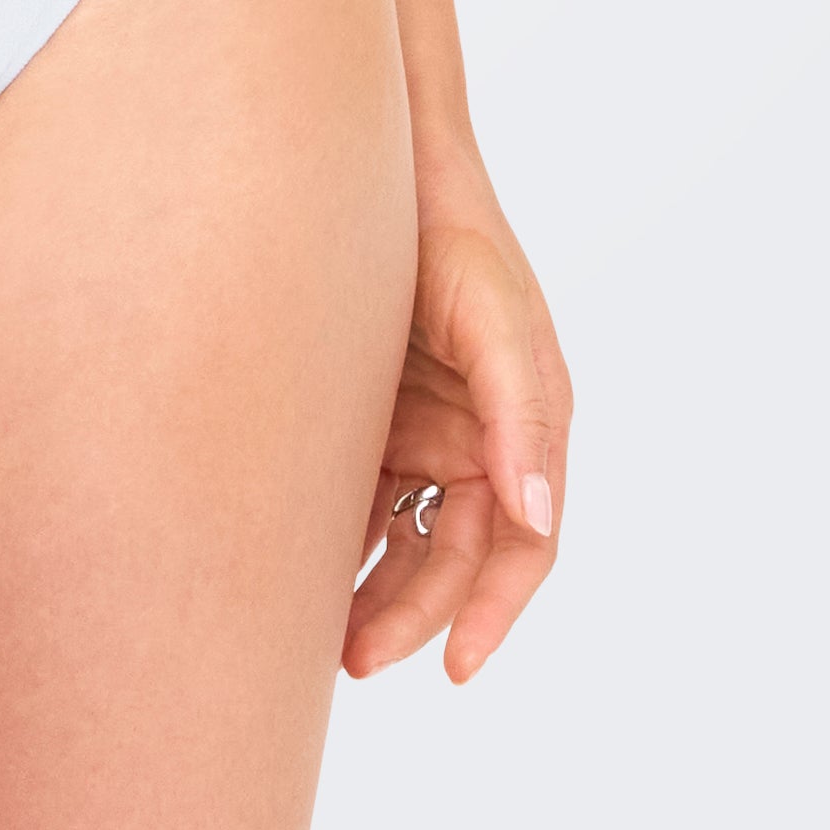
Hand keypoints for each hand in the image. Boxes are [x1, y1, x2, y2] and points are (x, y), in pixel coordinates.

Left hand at [344, 168, 570, 686]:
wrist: (375, 160)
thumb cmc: (450, 227)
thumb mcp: (493, 315)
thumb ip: (521, 413)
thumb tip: (537, 515)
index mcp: (524, 425)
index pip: (519, 547)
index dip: (491, 613)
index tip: (455, 669)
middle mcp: (477, 439)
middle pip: (450, 559)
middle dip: (411, 615)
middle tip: (354, 660)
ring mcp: (420, 429)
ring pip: (399, 541)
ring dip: (369, 592)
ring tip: (318, 638)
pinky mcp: (367, 418)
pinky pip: (354, 501)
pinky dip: (334, 540)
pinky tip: (292, 568)